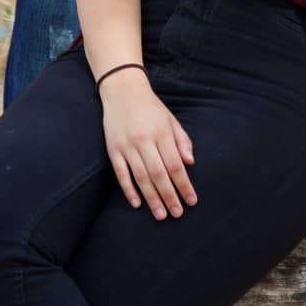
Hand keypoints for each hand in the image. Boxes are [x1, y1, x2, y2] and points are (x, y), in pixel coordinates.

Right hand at [99, 71, 196, 220]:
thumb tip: (190, 163)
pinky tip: (137, 204)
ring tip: (160, 215)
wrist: (123, 90)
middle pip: (159, 174)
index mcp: (162, 132)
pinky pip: (121, 173)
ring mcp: (127, 145)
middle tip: (177, 214)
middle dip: (169, 196)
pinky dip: (128, 190)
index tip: (192, 200)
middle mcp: (144, 140)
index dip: (184, 184)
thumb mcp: (171, 119)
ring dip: (151, 198)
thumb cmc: (151, 108)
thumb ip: (182, 140)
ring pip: (141, 177)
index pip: (176, 164)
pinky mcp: (113, 149)